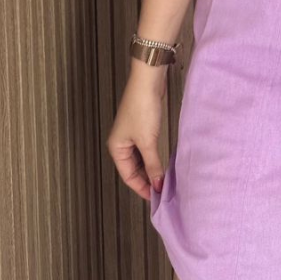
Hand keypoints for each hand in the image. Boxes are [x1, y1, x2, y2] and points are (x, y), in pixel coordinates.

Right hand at [105, 68, 167, 202]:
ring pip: (140, 159)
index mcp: (116, 148)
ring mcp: (132, 135)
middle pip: (133, 169)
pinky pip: (146, 149)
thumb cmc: (142, 108)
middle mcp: (121, 143)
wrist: (148, 81)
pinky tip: (163, 163)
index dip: (142, 188)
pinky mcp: (142, 127)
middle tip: (162, 190)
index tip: (156, 198)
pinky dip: (153, 158)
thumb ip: (153, 164)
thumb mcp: (148, 141)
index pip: (128, 176)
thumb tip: (158, 184)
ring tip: (164, 180)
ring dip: (151, 169)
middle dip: (147, 179)